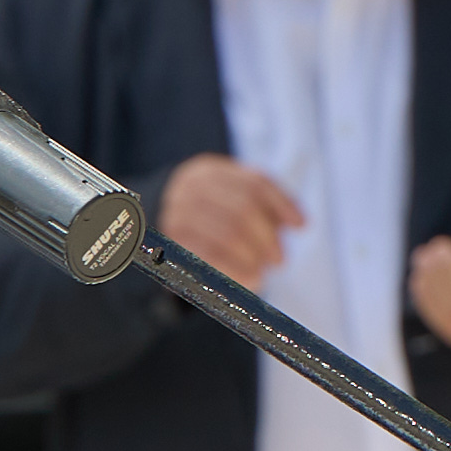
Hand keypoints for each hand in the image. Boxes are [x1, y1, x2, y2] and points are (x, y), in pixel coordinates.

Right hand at [154, 154, 304, 285]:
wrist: (148, 234)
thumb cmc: (203, 218)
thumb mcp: (226, 199)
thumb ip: (260, 204)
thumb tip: (299, 223)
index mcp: (208, 171)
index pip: (254, 183)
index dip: (282, 204)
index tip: (302, 226)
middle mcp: (189, 188)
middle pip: (243, 208)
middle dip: (268, 237)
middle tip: (280, 259)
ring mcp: (176, 214)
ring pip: (229, 233)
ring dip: (254, 255)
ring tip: (263, 270)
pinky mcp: (169, 244)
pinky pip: (211, 257)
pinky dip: (237, 269)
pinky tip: (251, 278)